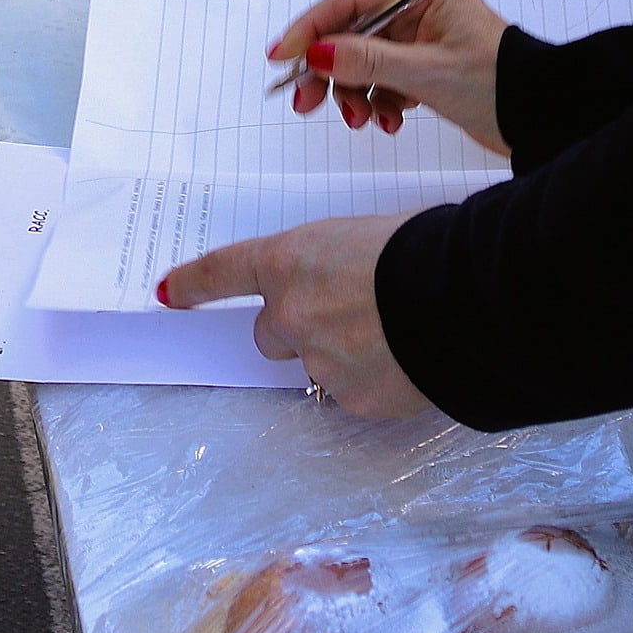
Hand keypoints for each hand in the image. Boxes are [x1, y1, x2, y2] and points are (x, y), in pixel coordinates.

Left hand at [159, 212, 429, 417]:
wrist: (465, 295)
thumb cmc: (428, 244)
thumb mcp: (373, 232)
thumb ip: (340, 263)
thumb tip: (351, 287)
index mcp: (292, 260)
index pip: (226, 271)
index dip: (195, 283)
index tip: (167, 293)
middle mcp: (291, 316)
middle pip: (269, 333)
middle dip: (298, 326)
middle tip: (348, 312)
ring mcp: (319, 364)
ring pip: (319, 364)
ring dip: (346, 352)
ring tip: (399, 331)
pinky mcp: (354, 401)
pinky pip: (355, 391)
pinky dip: (377, 378)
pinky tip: (411, 356)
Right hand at [269, 0, 511, 152]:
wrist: (541, 117)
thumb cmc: (499, 83)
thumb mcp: (427, 72)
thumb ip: (369, 61)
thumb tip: (318, 52)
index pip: (354, 0)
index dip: (313, 25)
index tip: (283, 55)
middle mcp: (422, 15)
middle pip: (354, 34)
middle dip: (329, 70)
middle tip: (305, 103)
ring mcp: (424, 46)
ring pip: (366, 65)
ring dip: (355, 94)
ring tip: (363, 121)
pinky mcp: (428, 75)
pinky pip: (386, 85)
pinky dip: (380, 104)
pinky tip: (391, 122)